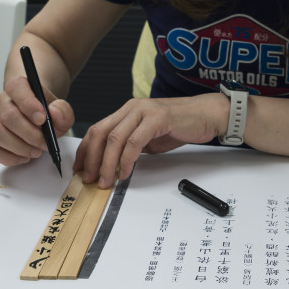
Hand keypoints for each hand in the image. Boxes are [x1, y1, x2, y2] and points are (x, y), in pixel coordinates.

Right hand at [0, 73, 74, 166]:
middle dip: (29, 134)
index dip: (28, 104)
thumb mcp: (60, 109)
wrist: (39, 118)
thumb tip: (55, 113)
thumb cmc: (46, 112)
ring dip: (19, 147)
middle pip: (8, 115)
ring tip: (35, 150)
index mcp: (19, 87)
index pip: (17, 88)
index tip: (42, 119)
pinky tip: (24, 156)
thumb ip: (62, 110)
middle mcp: (3, 102)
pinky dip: (9, 157)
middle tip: (44, 143)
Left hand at [74, 95, 223, 187]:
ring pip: (115, 138)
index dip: (86, 150)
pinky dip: (126, 159)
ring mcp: (144, 111)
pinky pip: (134, 141)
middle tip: (89, 178)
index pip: (98, 129)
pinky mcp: (157, 118)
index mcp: (127, 111)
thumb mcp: (150, 137)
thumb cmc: (181, 126)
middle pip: (101, 133)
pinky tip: (125, 172)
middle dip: (92, 158)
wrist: (207, 115)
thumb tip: (114, 164)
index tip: (81, 168)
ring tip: (106, 181)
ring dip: (107, 163)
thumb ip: (132, 145)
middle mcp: (132, 108)